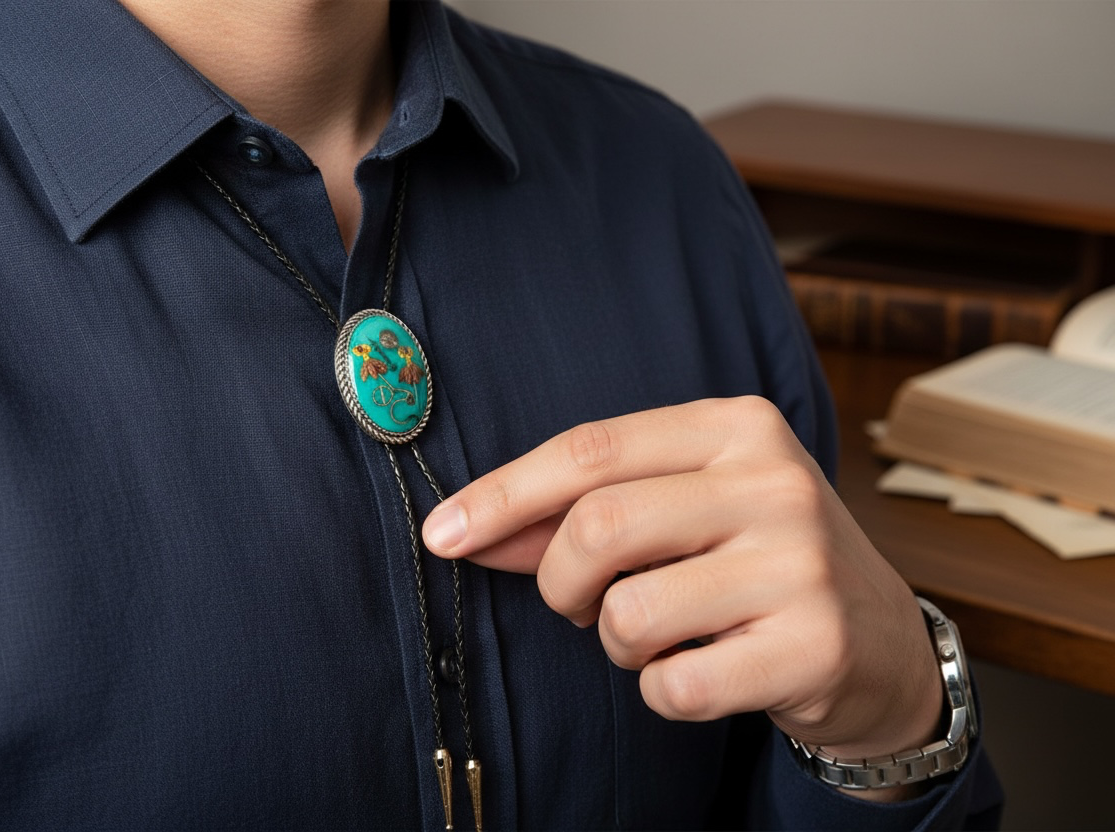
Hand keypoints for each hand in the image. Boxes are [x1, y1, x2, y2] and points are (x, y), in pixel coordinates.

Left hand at [422, 397, 941, 799]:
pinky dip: (663, 690)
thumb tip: (467, 529)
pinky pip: (673, 685)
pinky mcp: (813, 647)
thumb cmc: (756, 561)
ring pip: (628, 614)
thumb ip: (583, 511)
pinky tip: (706, 669)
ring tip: (663, 634)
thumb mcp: (685, 510)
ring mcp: (799, 565)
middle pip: (598, 526)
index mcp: (737, 427)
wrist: (881, 641)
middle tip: (578, 603)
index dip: (502, 495)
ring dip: (617, 642)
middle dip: (558, 581)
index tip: (441, 534)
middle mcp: (774, 483)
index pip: (590, 451)